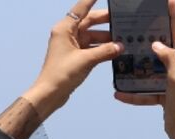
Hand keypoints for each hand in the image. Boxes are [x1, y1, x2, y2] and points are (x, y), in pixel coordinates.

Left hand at [22, 0, 122, 119]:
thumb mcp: (86, 60)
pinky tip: (116, 50)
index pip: (80, 9)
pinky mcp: (76, 56)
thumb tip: (121, 46)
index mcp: (65, 29)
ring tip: (123, 37)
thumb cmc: (62, 73)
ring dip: (106, 38)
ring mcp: (72, 46)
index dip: (91, 0)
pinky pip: (92, 48)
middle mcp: (68, 34)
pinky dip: (103, 49)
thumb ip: (105, 51)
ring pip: (92, 36)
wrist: (51, 93)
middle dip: (105, 21)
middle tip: (123, 18)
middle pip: (89, 22)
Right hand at [115, 0, 174, 138]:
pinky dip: (136, 92)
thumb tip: (157, 44)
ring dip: (142, 64)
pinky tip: (121, 94)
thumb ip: (169, 58)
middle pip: (169, 48)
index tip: (170, 2)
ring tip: (129, 52)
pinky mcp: (166, 95)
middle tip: (145, 21)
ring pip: (156, 67)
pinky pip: (149, 90)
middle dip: (157, 36)